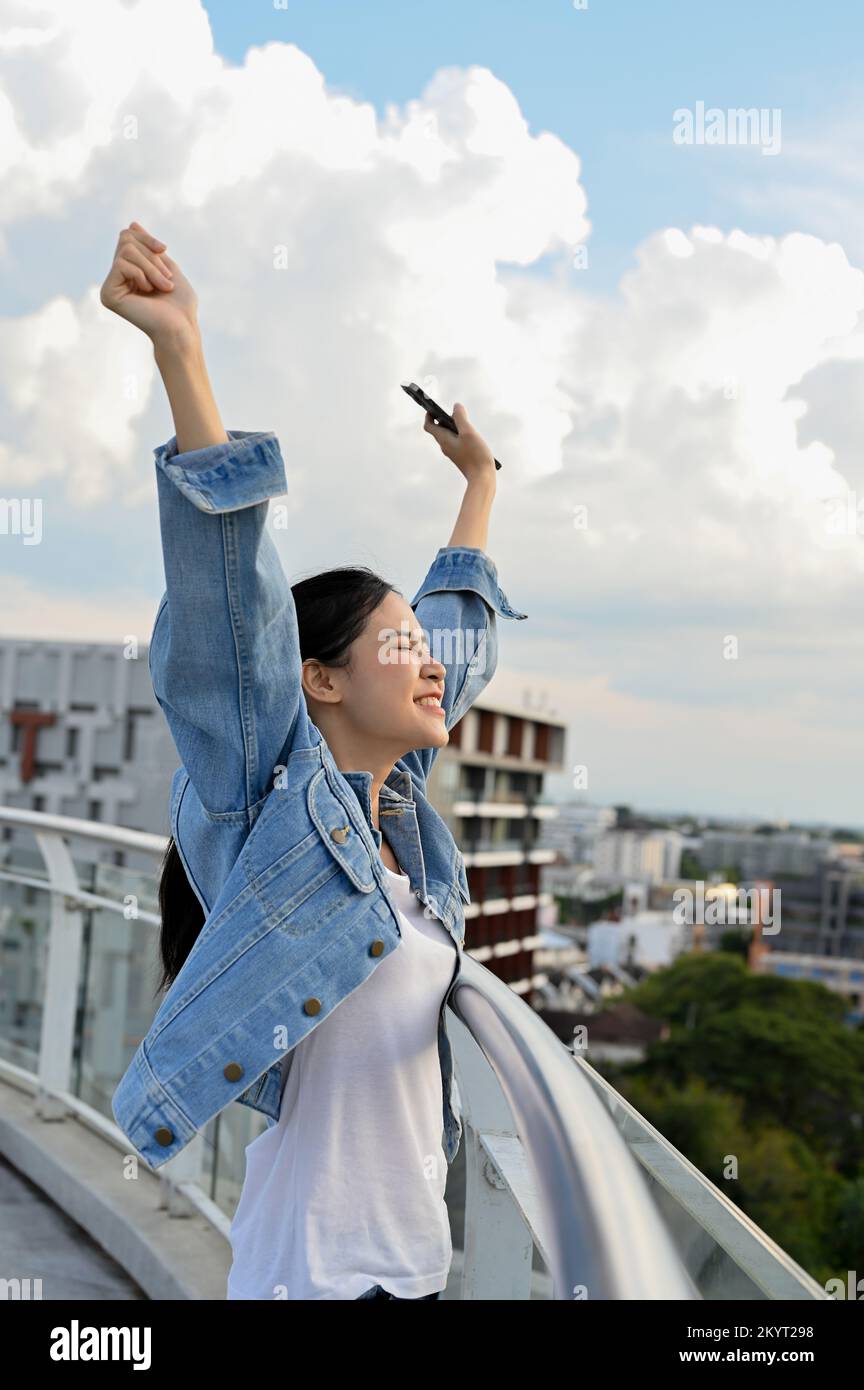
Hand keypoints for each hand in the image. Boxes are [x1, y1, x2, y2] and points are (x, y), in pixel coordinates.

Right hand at [99, 221, 198, 349]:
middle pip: (125, 240)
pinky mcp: (108, 294)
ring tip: (163, 286)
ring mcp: (110, 286)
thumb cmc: (179, 304)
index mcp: (128, 271)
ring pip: (125, 251)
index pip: (127, 237)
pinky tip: (148, 292)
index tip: (164, 250)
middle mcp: (116, 278)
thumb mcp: (167, 267)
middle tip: (166, 278)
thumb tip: (131, 224)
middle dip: (151, 256)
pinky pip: (121, 265)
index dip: (147, 239)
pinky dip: (142, 274)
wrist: (181, 328)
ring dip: (151, 267)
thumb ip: (149, 248)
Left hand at [423, 402, 495, 483]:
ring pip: (448, 436)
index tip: (434, 408)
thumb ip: (461, 418)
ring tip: (466, 423)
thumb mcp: (468, 433)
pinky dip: (460, 435)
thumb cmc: (476, 456)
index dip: (429, 415)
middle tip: (455, 412)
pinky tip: (472, 435)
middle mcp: (445, 446)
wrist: (482, 479)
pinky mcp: (461, 456)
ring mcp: (453, 452)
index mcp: (443, 440)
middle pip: (438, 430)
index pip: (429, 426)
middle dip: (443, 418)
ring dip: (454, 426)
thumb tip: (456, 406)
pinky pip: (456, 442)